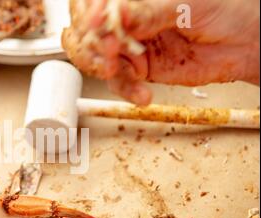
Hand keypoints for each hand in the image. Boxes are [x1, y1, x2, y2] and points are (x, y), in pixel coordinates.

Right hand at [66, 0, 259, 104]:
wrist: (246, 43)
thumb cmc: (225, 8)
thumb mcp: (184, 3)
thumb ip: (147, 11)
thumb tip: (116, 14)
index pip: (93, 3)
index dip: (87, 15)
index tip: (96, 24)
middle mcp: (127, 21)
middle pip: (88, 33)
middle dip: (94, 45)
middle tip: (111, 51)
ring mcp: (131, 47)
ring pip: (98, 60)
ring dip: (105, 68)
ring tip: (120, 70)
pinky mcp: (138, 71)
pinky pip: (119, 83)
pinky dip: (127, 90)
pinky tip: (142, 92)